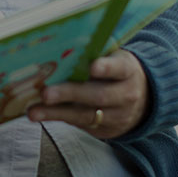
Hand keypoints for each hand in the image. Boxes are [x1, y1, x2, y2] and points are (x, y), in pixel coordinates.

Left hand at [26, 49, 149, 139]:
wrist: (143, 102)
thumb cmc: (117, 72)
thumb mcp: (115, 59)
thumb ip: (96, 54)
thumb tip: (61, 46)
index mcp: (128, 71)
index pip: (119, 68)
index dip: (107, 68)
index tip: (92, 66)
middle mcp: (125, 95)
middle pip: (98, 96)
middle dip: (70, 94)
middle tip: (46, 93)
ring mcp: (116, 116)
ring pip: (86, 116)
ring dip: (57, 113)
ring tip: (34, 112)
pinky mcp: (104, 130)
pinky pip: (80, 125)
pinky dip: (58, 118)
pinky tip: (40, 114)